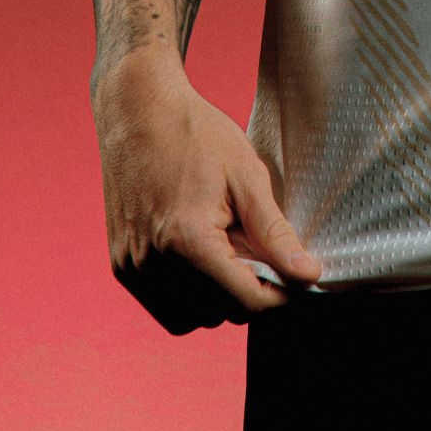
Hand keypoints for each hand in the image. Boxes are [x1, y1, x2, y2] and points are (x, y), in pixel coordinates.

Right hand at [92, 50, 321, 332]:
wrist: (139, 111)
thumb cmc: (198, 135)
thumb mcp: (247, 177)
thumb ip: (276, 233)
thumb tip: (309, 275)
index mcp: (189, 242)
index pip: (247, 303)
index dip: (280, 296)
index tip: (296, 276)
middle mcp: (154, 264)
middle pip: (220, 314)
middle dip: (247, 291)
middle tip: (257, 249)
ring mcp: (133, 269)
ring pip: (190, 319)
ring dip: (216, 298)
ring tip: (227, 247)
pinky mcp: (121, 266)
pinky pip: (163, 305)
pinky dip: (187, 293)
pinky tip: (200, 251)